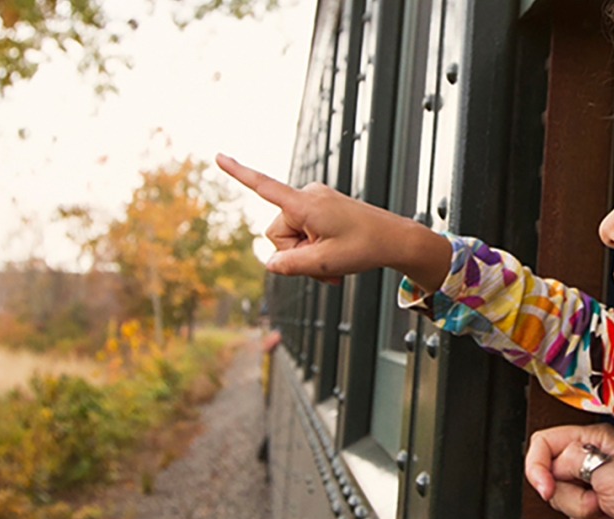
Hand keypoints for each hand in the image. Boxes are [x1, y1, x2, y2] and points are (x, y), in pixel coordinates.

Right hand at [216, 154, 451, 287]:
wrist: (395, 239)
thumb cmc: (365, 247)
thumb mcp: (324, 264)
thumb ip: (290, 265)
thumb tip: (270, 263)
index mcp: (305, 204)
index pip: (264, 187)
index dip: (239, 173)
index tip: (218, 155)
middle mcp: (308, 196)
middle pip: (278, 234)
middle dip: (295, 254)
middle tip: (325, 267)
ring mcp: (315, 201)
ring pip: (291, 237)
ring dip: (308, 255)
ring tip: (334, 264)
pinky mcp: (322, 208)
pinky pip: (305, 232)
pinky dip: (315, 248)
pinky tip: (335, 257)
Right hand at [525, 423, 613, 518]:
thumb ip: (576, 463)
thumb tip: (554, 466)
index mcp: (594, 440)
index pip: (543, 443)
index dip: (536, 467)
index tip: (546, 489)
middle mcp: (590, 457)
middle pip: (550, 477)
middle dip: (570, 497)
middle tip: (598, 499)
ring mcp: (592, 482)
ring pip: (561, 501)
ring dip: (584, 513)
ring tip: (610, 509)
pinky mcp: (597, 504)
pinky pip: (576, 518)